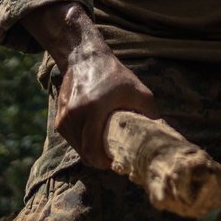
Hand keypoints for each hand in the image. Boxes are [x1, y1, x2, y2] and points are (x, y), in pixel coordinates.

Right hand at [20, 1, 158, 168]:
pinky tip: (94, 136)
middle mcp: (75, 115)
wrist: (85, 58)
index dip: (103, 162)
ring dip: (90, 151)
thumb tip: (160, 134)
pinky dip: (82, 142)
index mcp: (93, 109)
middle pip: (84, 153)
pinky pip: (72, 139)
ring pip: (77, 148)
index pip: (92, 150)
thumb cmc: (114, 75)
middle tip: (114, 157)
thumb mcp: (138, 90)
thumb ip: (150, 112)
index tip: (115, 162)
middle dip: (99, 160)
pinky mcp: (59, 118)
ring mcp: (64, 117)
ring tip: (105, 146)